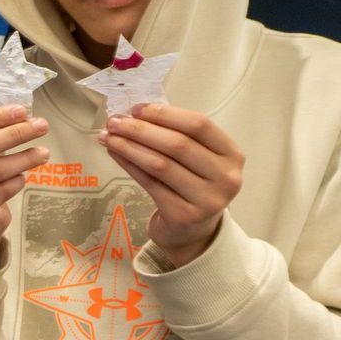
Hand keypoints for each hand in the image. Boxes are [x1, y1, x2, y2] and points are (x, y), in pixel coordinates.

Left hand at [101, 104, 242, 266]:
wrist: (193, 232)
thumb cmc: (191, 185)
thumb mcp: (197, 159)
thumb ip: (176, 135)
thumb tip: (134, 114)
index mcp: (232, 154)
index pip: (199, 125)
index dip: (165, 114)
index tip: (136, 108)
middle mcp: (226, 177)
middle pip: (178, 144)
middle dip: (141, 129)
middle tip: (114, 121)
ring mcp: (207, 199)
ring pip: (161, 164)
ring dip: (130, 146)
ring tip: (108, 136)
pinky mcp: (184, 215)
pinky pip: (150, 184)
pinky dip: (129, 165)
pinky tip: (115, 154)